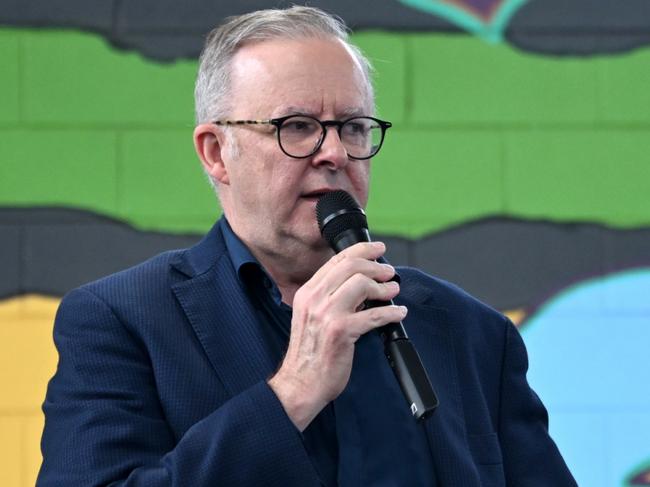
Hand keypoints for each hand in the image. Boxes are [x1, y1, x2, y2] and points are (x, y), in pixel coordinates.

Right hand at [268, 241, 407, 430]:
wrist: (300, 383)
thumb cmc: (309, 353)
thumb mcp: (310, 316)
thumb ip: (328, 297)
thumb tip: (359, 282)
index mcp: (307, 293)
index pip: (336, 261)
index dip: (361, 250)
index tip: (377, 249)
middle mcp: (315, 299)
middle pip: (351, 267)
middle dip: (376, 266)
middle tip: (389, 272)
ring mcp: (327, 315)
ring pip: (362, 285)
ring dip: (384, 288)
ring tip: (393, 292)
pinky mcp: (341, 332)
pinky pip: (374, 315)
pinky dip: (391, 312)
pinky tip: (398, 313)